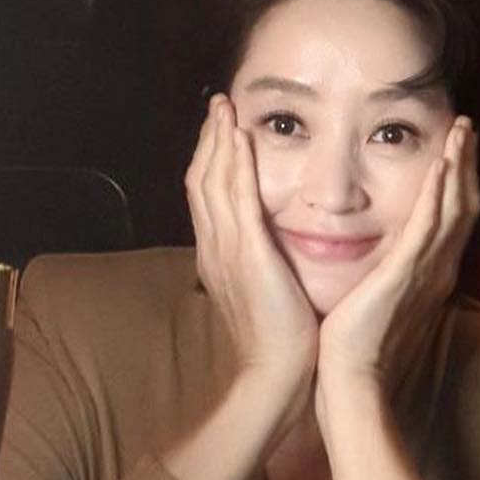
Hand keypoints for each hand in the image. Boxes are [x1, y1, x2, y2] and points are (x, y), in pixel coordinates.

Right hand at [185, 95, 318, 396]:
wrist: (276, 374)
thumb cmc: (279, 339)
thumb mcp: (262, 292)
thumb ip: (259, 264)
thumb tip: (267, 247)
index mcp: (217, 256)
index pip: (206, 196)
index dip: (210, 160)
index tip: (221, 131)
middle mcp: (214, 247)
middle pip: (200, 180)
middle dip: (209, 140)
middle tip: (218, 106)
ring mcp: (226, 249)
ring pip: (213, 181)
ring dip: (219, 140)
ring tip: (225, 108)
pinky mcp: (247, 252)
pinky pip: (236, 197)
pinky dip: (235, 163)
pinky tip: (240, 137)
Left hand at [316, 115, 479, 392]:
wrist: (351, 382)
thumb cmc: (357, 347)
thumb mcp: (379, 300)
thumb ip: (387, 275)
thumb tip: (382, 258)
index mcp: (430, 274)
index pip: (451, 217)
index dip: (458, 180)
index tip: (457, 148)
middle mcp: (437, 269)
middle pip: (463, 205)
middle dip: (466, 163)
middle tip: (467, 126)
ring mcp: (425, 271)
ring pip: (452, 208)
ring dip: (458, 166)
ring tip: (461, 131)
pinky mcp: (405, 275)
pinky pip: (427, 227)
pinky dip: (437, 194)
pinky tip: (441, 165)